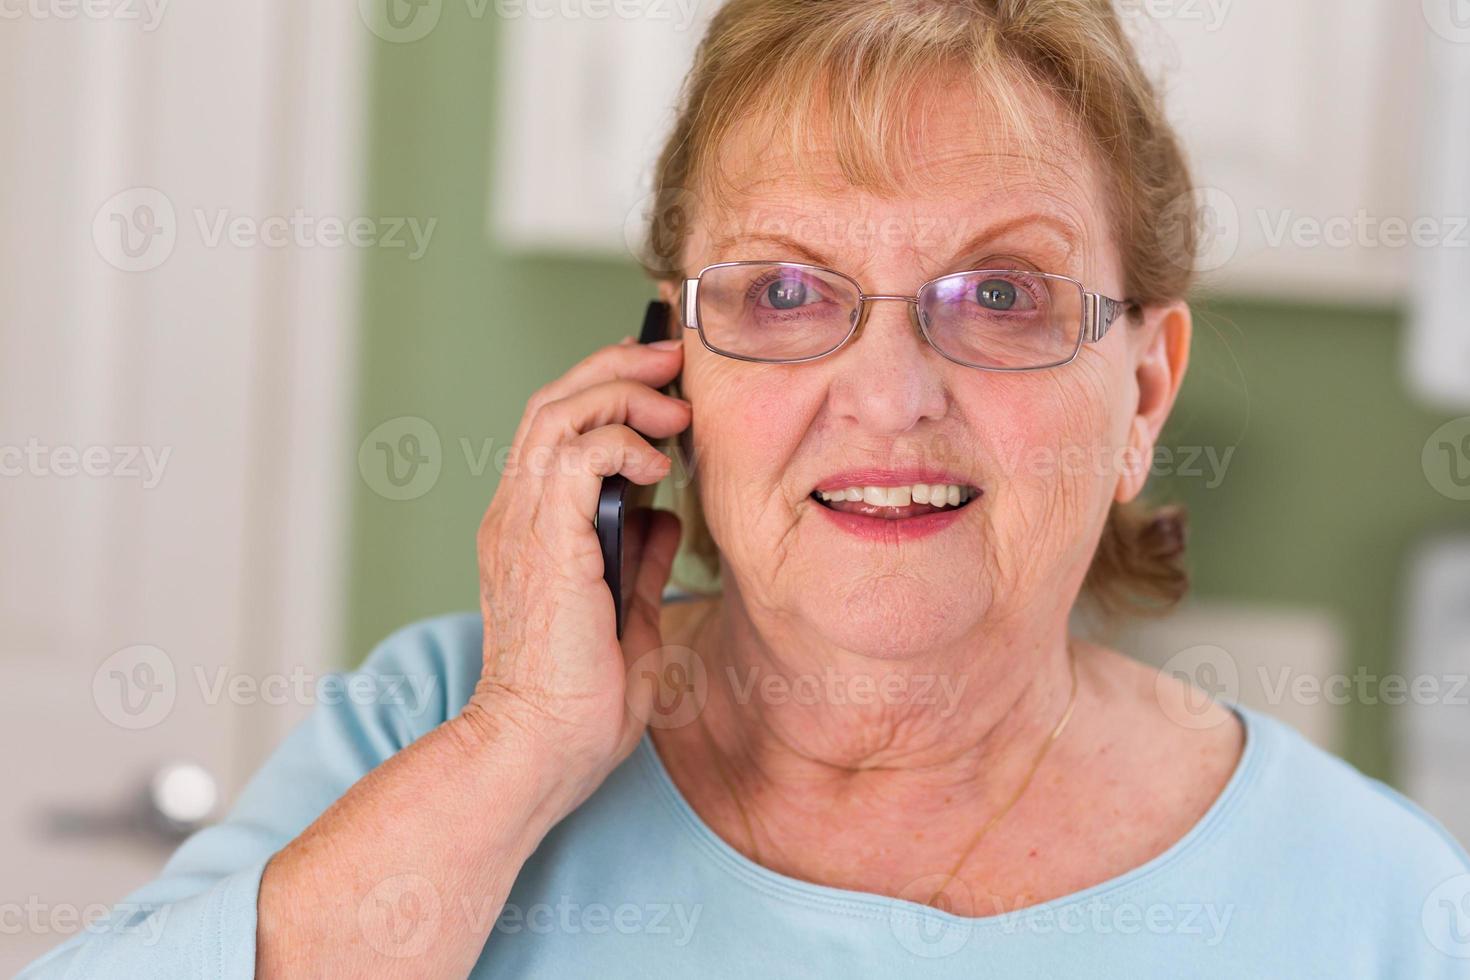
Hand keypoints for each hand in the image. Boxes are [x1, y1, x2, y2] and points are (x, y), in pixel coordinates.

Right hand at [464, 334, 689, 801]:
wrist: (539, 754)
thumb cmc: (578, 705)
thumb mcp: (626, 618)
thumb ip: (637, 561)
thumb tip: (663, 516)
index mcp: (530, 530)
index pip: (556, 429)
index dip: (607, 390)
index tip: (664, 384)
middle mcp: (515, 517)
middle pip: (552, 402)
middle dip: (617, 365)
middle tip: (672, 360)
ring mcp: (521, 527)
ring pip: (558, 414)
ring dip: (622, 392)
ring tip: (674, 403)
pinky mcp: (544, 545)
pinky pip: (577, 458)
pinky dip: (621, 442)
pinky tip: (658, 465)